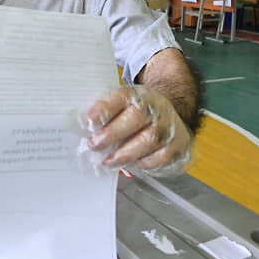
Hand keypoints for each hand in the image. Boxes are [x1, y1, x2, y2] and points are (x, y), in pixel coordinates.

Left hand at [80, 85, 194, 176]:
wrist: (171, 112)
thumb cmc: (136, 112)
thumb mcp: (121, 104)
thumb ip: (103, 113)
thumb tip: (80, 126)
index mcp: (137, 95)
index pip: (121, 97)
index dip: (105, 108)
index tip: (89, 119)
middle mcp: (155, 108)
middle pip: (135, 118)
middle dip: (111, 134)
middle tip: (94, 145)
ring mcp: (169, 126)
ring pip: (148, 140)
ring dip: (124, 153)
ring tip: (108, 161)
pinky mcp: (179, 145)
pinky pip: (161, 157)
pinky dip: (145, 163)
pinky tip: (133, 163)